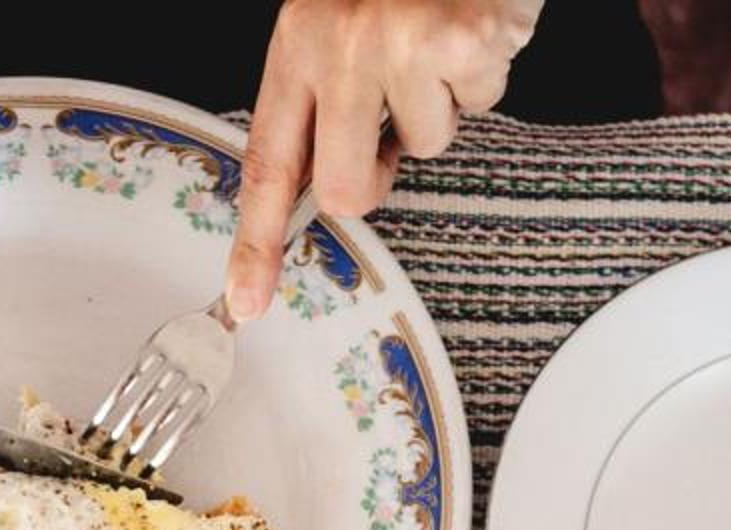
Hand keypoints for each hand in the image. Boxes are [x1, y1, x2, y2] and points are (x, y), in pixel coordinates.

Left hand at [227, 0, 542, 318]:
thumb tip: (322, 190)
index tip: (246, 301)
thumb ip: (324, 101)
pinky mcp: (461, 41)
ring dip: (442, 104)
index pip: (268, 163)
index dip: (256, 241)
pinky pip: (479, 103)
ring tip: (439, 44)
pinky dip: (484, 73)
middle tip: (390, 131)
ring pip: (425, 144)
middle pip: (347, 188)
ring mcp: (399, 43)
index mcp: (297, 44)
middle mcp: (338, 44)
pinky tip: (472, 28)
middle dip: (375, 178)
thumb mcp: (338, 24)